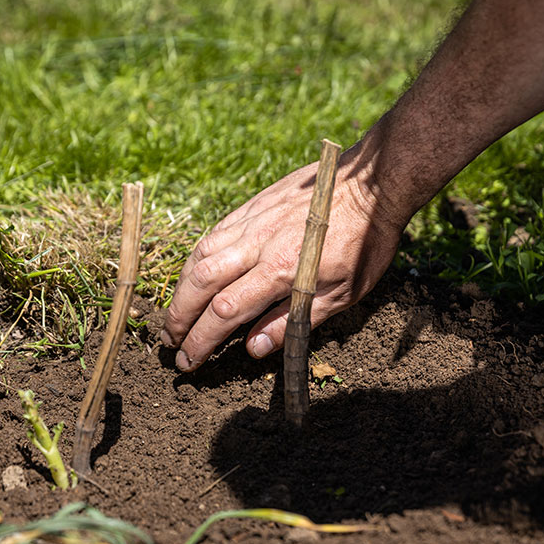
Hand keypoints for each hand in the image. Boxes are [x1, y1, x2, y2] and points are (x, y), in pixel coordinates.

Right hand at [161, 144, 407, 371]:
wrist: (372, 182)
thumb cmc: (364, 243)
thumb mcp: (341, 294)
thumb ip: (294, 322)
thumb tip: (253, 348)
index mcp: (280, 271)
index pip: (224, 312)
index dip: (201, 340)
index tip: (189, 360)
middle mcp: (257, 245)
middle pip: (201, 285)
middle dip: (180, 318)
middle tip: (171, 342)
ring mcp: (251, 222)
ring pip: (199, 257)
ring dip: (181, 290)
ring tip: (175, 314)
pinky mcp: (251, 206)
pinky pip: (212, 235)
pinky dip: (195, 260)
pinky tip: (193, 275)